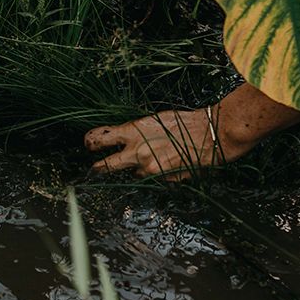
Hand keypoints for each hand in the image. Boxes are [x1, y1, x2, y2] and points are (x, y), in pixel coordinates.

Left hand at [84, 106, 254, 180]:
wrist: (211, 134)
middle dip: (98, 169)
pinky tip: (172, 160)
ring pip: (134, 172)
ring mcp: (148, 168)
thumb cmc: (184, 123)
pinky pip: (152, 176)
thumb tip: (124, 144)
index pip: (100, 139)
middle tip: (91, 171)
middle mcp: (137, 152)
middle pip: (106, 166)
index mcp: (132, 132)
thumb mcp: (153, 121)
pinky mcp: (162, 178)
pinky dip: (157, 171)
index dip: (91, 143)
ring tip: (158, 155)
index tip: (88, 144)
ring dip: (139, 167)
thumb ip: (136, 134)